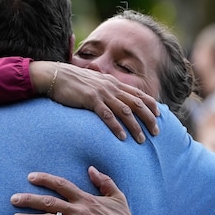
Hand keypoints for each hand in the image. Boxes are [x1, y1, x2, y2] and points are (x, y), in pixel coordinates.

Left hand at [10, 167, 146, 214]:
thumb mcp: (117, 196)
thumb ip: (104, 181)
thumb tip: (91, 169)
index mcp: (86, 199)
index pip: (62, 185)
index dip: (45, 180)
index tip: (31, 177)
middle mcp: (79, 211)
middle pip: (49, 202)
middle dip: (29, 200)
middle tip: (13, 199)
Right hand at [30, 61, 159, 142]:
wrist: (55, 75)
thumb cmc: (73, 82)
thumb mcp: (95, 84)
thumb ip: (107, 91)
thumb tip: (115, 101)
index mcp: (114, 83)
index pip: (139, 94)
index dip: (152, 105)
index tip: (159, 116)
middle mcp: (111, 87)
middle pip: (137, 103)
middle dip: (149, 118)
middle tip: (156, 133)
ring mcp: (102, 93)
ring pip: (125, 111)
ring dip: (135, 126)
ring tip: (142, 139)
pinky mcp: (90, 99)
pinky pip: (107, 115)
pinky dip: (116, 127)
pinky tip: (122, 137)